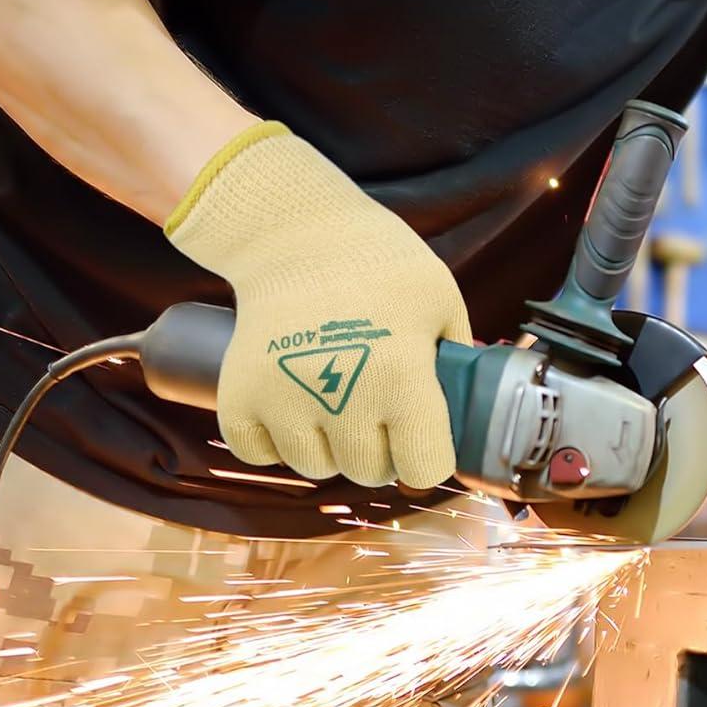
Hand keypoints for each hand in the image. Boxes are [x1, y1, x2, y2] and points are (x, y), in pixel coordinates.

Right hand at [166, 122, 473, 487]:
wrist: (299, 234)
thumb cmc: (380, 264)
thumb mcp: (442, 300)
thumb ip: (457, 362)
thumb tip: (465, 411)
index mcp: (400, 376)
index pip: (424, 468)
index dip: (428, 454)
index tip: (423, 435)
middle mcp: (341, 399)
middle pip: (369, 472)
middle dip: (381, 447)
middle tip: (378, 405)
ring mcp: (283, 403)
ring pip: (316, 467)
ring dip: (330, 444)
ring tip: (337, 393)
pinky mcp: (240, 399)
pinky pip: (262, 454)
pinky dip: (278, 439)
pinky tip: (295, 398)